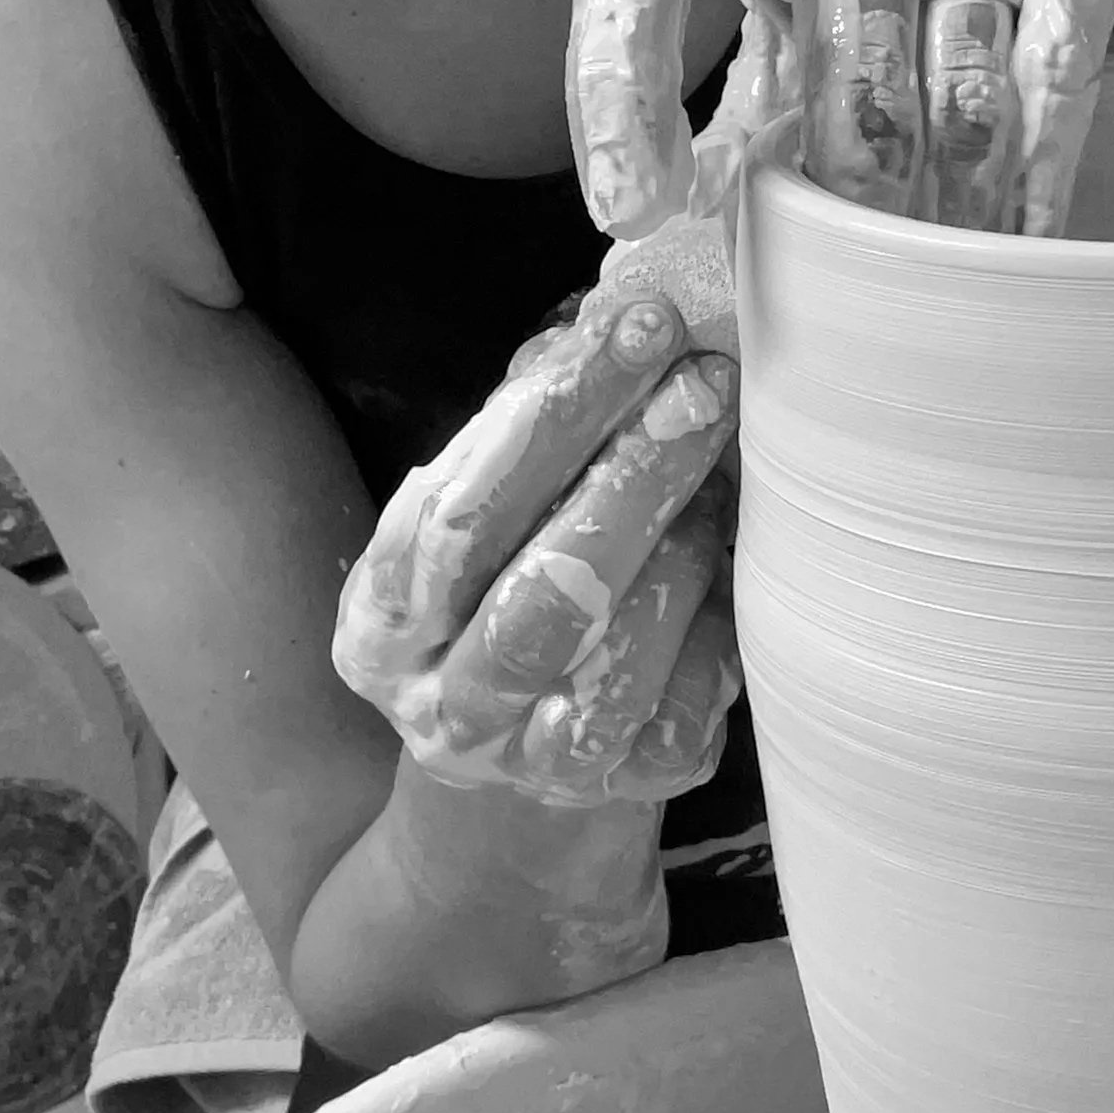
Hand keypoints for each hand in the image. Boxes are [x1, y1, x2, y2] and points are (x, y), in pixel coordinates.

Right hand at [332, 288, 740, 807]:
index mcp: (382, 620)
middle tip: (704, 385)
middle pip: (540, 590)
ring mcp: (530, 760)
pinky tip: (732, 570)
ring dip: (680, 551)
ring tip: (720, 474)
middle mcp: (444, 701)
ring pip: (612, 657)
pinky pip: (683, 709)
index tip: (640, 328)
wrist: (520, 769)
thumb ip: (523, 434)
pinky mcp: (623, 789)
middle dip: (631, 473)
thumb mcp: (487, 521)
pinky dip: (715, 630)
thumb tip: (604, 324)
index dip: (554, 412)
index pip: (461, 508)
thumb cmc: (507, 594)